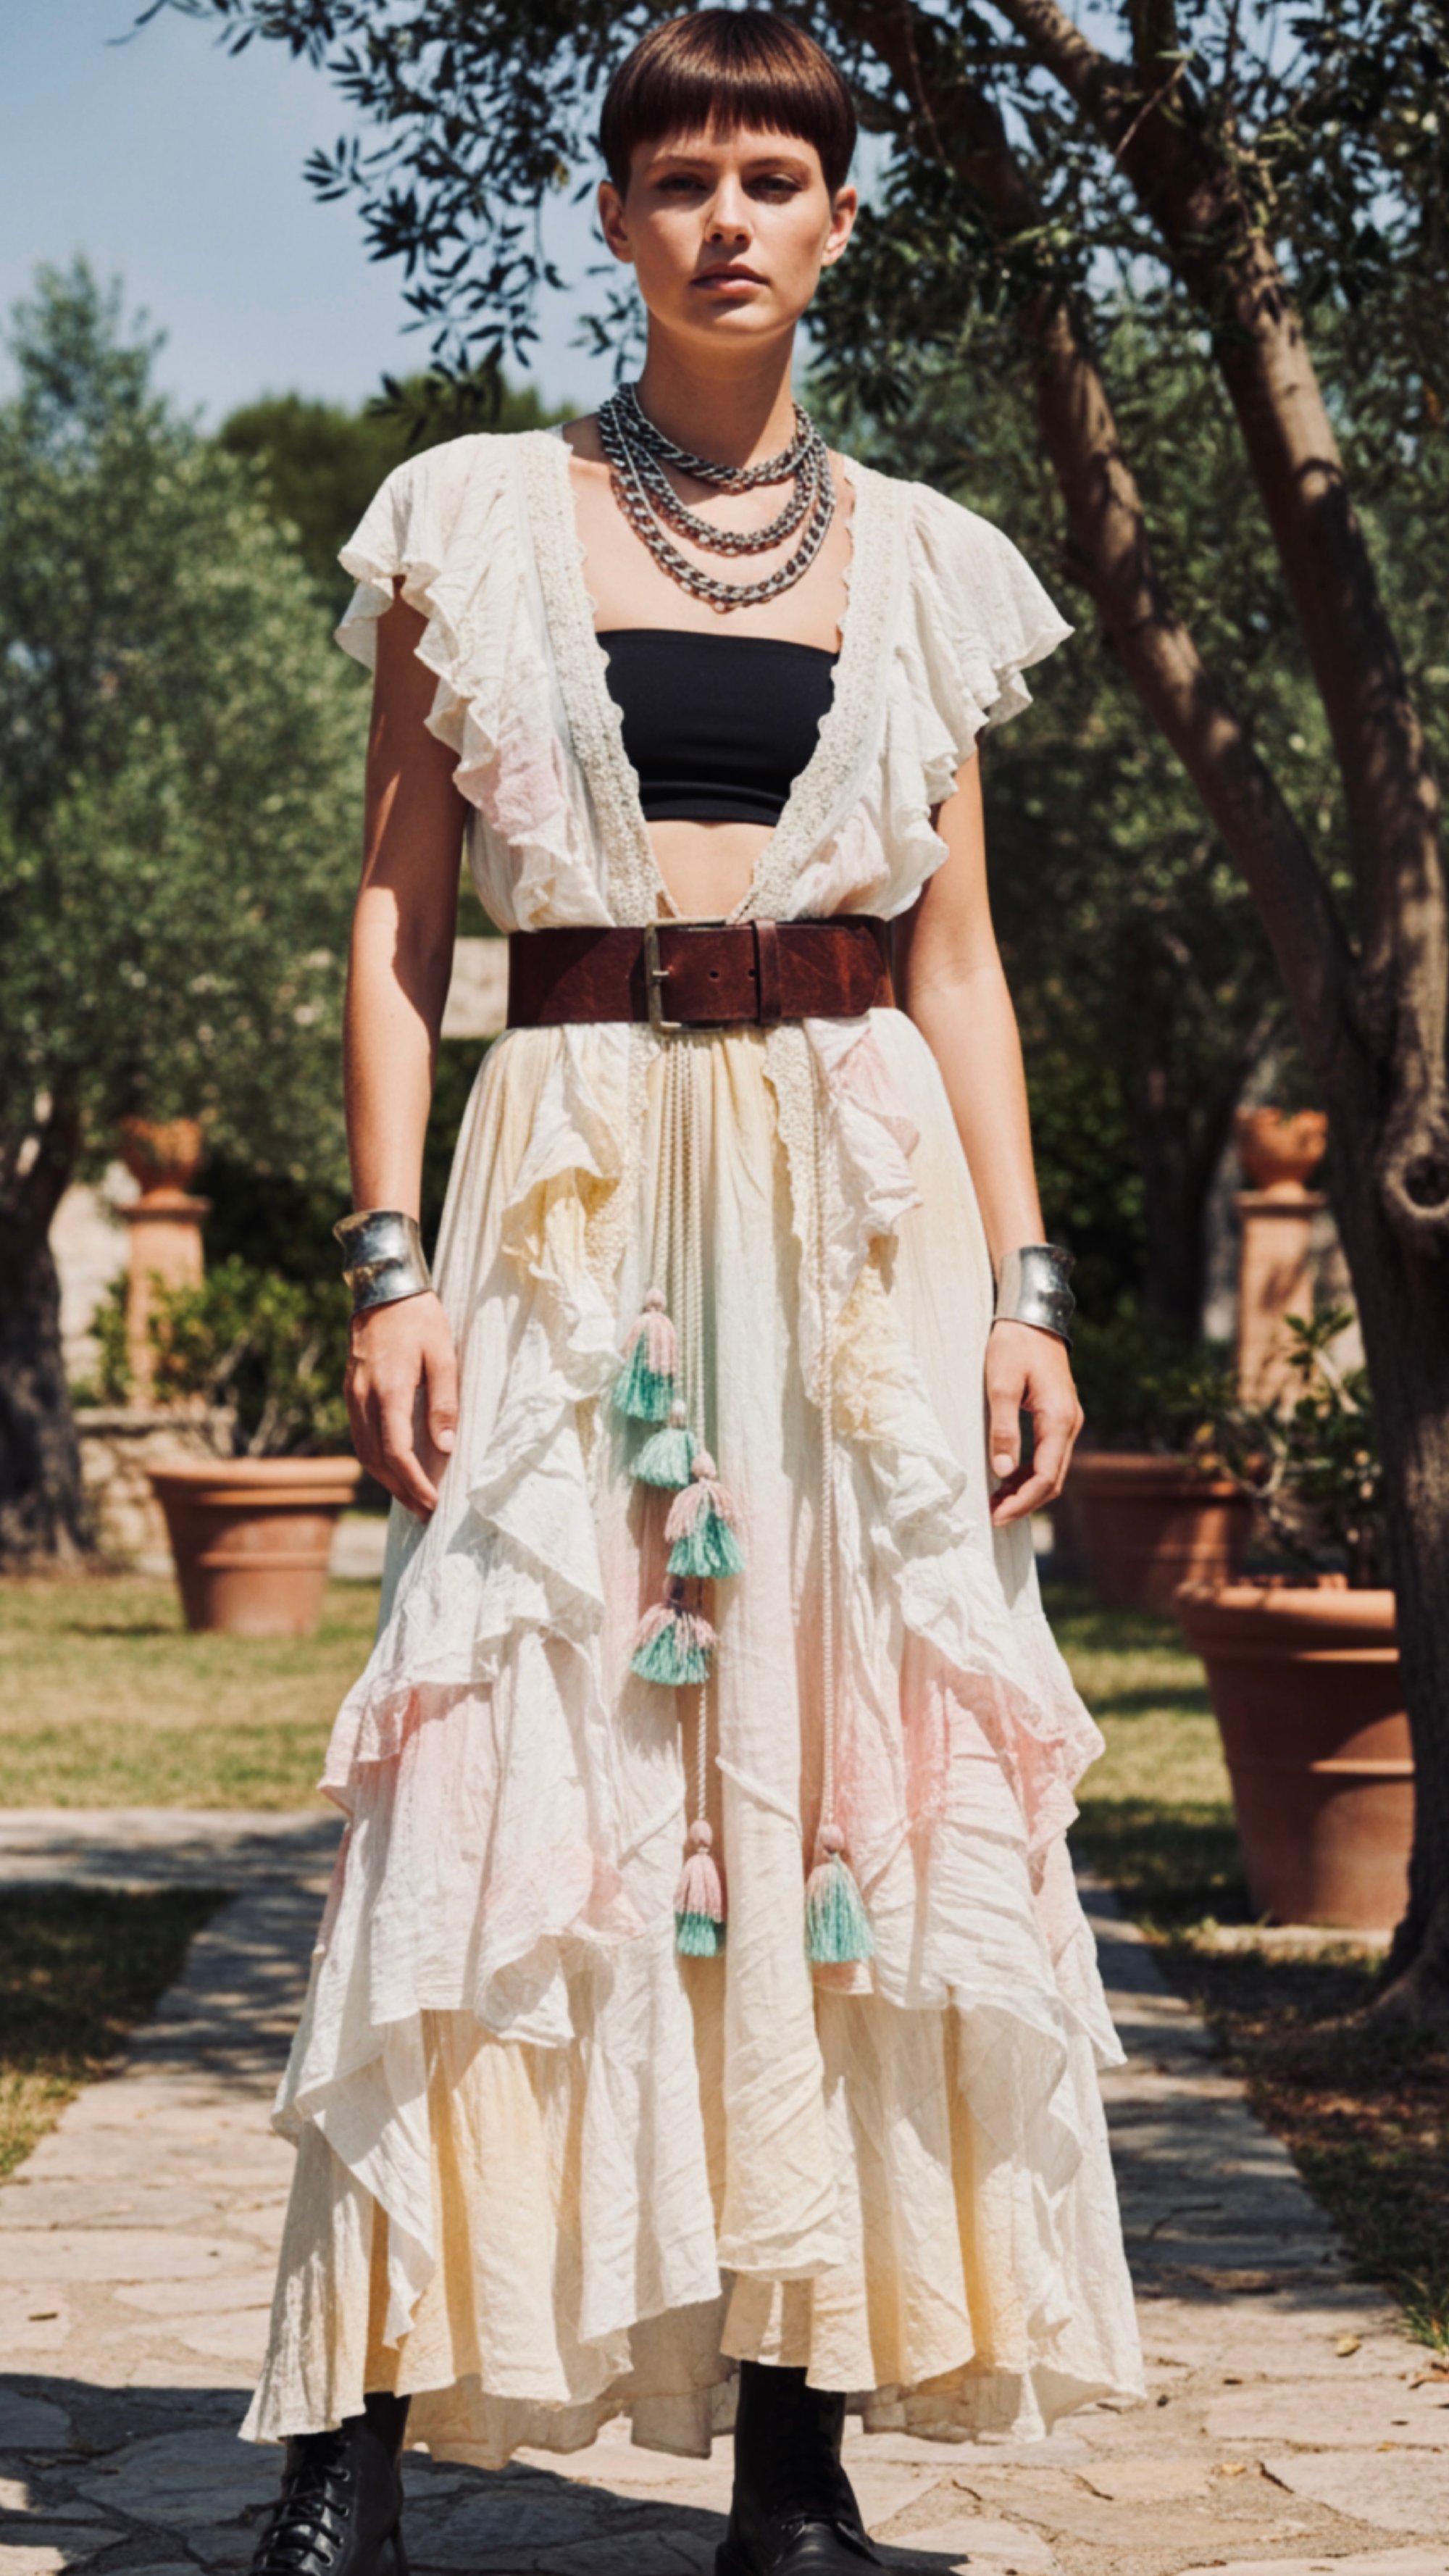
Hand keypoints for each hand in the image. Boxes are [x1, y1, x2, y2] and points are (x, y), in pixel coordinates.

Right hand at [345, 1290, 458, 1519]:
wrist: (383, 1290)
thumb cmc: (420, 1320)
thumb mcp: (443, 1356)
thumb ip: (444, 1402)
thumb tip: (446, 1447)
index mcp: (389, 1390)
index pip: (398, 1452)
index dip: (415, 1482)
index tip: (433, 1502)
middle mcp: (364, 1398)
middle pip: (378, 1460)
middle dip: (402, 1490)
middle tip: (426, 1513)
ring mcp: (353, 1396)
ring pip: (365, 1452)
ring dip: (387, 1480)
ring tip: (412, 1499)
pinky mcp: (351, 1393)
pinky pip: (360, 1436)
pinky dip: (377, 1460)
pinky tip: (394, 1469)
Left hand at [984, 1319, 1083, 1524]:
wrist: (1033, 1317)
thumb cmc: (1014, 1346)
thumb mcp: (1000, 1386)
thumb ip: (1003, 1429)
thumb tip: (1002, 1471)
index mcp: (1058, 1419)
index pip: (1045, 1477)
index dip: (1022, 1502)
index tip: (997, 1516)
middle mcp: (1070, 1424)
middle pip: (1053, 1479)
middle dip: (1025, 1502)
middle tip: (993, 1516)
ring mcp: (1067, 1420)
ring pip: (1052, 1469)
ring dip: (1027, 1489)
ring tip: (997, 1501)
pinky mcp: (1059, 1415)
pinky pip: (1050, 1454)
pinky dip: (1031, 1472)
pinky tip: (1008, 1477)